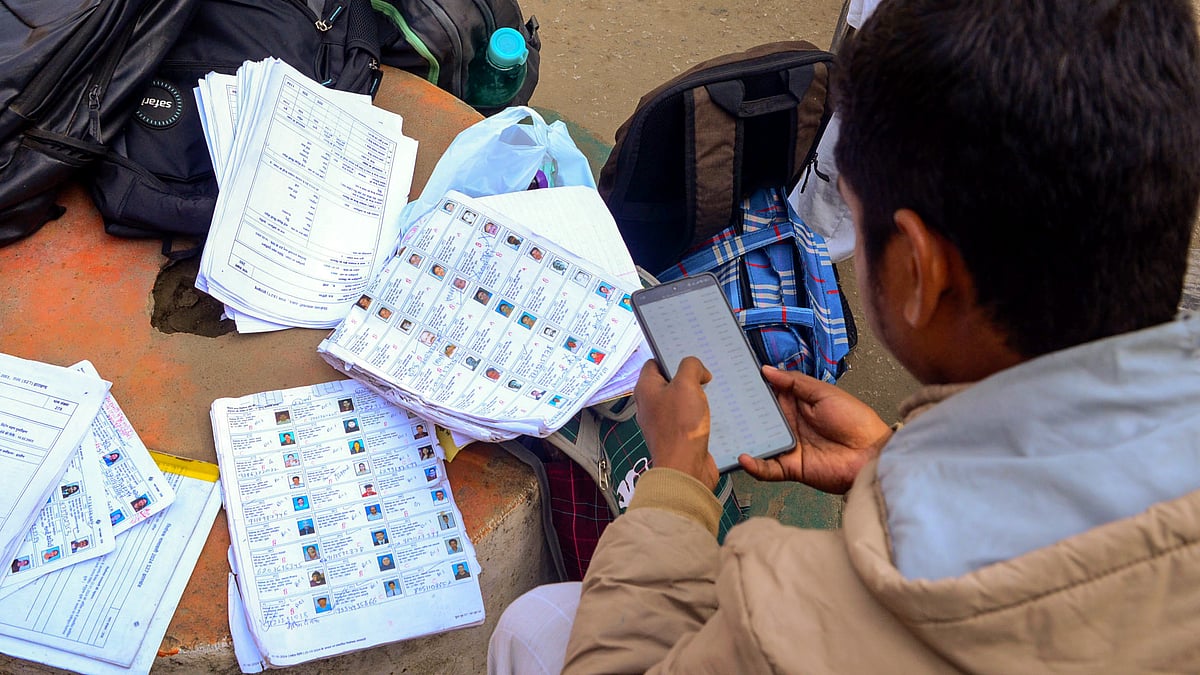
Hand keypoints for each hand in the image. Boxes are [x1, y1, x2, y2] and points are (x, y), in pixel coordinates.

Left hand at [634, 357, 718, 490]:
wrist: (685, 468)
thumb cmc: (681, 425)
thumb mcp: (686, 384)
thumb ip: (691, 367)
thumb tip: (699, 372)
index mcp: (646, 389)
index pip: (654, 363)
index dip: (671, 357)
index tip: (690, 358)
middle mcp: (650, 405)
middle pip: (669, 382)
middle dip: (688, 377)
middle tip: (706, 374)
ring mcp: (663, 422)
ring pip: (680, 400)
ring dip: (697, 396)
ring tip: (714, 390)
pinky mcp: (677, 437)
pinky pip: (688, 419)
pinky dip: (700, 414)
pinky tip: (716, 410)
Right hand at [738, 366, 891, 492]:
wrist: (872, 452)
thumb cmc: (855, 419)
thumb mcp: (824, 393)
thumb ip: (795, 382)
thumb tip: (767, 369)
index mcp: (796, 404)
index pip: (768, 395)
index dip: (752, 389)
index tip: (733, 380)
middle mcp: (789, 424)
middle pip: (759, 419)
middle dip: (741, 414)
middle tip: (720, 406)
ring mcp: (788, 446)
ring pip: (759, 442)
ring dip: (744, 439)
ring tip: (726, 432)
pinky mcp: (790, 467)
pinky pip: (767, 468)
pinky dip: (754, 465)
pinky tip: (744, 457)